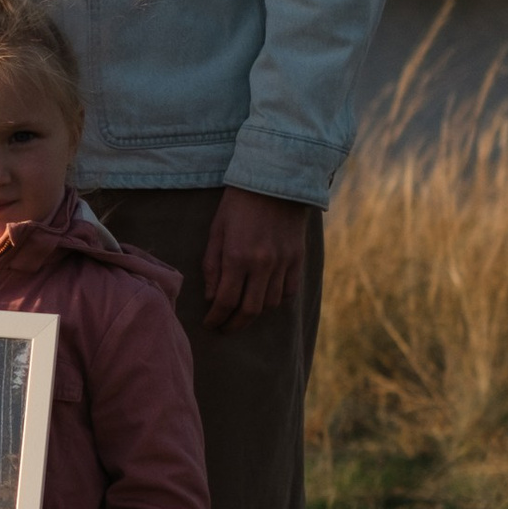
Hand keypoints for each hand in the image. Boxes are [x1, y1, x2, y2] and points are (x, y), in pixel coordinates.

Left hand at [199, 185, 309, 329]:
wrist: (276, 179)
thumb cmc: (238, 203)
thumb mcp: (217, 230)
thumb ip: (212, 265)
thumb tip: (212, 297)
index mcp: (237, 256)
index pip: (226, 301)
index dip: (216, 318)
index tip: (209, 324)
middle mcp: (262, 263)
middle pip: (249, 310)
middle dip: (234, 325)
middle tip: (223, 329)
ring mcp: (283, 262)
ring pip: (271, 304)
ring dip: (255, 313)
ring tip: (242, 313)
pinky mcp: (298, 258)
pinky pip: (290, 291)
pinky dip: (277, 300)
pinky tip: (266, 298)